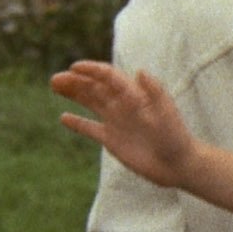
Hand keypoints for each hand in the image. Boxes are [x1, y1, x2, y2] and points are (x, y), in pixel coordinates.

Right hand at [52, 61, 197, 187]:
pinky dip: (77, 123)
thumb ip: (154, 92)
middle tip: (55, 79)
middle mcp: (123, 106)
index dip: (92, 70)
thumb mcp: (166, 112)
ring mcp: (117, 122)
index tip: (74, 68)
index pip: (110, 77)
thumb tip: (140, 71)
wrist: (177, 164)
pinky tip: (63, 117)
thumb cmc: (175, 136)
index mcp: (135, 95)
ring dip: (74, 94)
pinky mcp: (112, 140)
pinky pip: (91, 129)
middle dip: (76, 82)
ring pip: (90, 104)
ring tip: (54, 86)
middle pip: (95, 88)